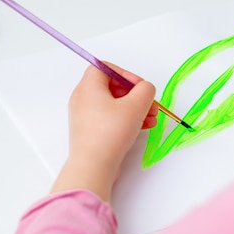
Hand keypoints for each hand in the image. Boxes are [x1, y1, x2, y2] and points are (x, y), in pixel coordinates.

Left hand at [51, 63, 156, 201]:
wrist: (94, 165)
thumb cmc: (111, 131)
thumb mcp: (136, 105)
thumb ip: (145, 90)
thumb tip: (145, 89)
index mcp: (88, 87)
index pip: (105, 68)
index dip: (125, 73)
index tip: (139, 86)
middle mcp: (83, 99)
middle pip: (112, 87)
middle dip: (135, 94)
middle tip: (149, 104)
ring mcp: (85, 117)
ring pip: (113, 104)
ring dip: (135, 108)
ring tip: (151, 118)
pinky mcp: (90, 132)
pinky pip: (110, 119)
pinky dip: (126, 119)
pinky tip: (143, 127)